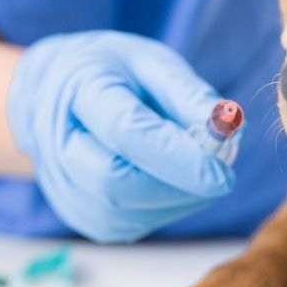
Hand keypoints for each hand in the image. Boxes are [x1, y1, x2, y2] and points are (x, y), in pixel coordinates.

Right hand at [7, 31, 235, 242]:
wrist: (53, 96)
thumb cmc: (111, 74)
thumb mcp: (150, 62)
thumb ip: (188, 94)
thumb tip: (233, 127)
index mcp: (80, 90)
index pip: (126, 132)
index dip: (178, 157)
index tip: (224, 174)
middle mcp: (59, 143)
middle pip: (117, 183)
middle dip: (180, 185)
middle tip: (221, 170)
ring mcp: (64, 186)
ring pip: (127, 213)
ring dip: (177, 198)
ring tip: (197, 168)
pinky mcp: (81, 215)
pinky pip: (131, 224)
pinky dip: (165, 206)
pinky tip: (173, 181)